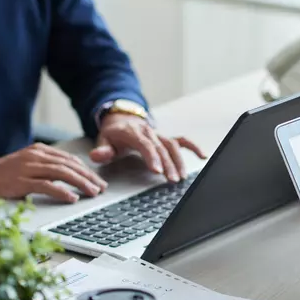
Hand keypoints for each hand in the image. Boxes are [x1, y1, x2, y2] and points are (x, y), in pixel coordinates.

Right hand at [0, 143, 107, 202]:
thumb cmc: (7, 173)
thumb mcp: (30, 164)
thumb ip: (50, 165)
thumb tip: (75, 173)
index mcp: (40, 150)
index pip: (69, 159)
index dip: (87, 170)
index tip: (98, 180)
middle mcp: (36, 156)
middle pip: (69, 165)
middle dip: (88, 177)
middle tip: (101, 187)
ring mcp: (28, 168)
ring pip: (61, 173)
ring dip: (80, 183)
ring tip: (92, 192)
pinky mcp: (21, 181)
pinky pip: (46, 185)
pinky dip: (61, 191)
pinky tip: (72, 197)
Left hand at [89, 114, 205, 182]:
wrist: (121, 119)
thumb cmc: (113, 135)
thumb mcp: (103, 141)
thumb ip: (102, 150)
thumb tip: (97, 156)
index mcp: (133, 132)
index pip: (145, 144)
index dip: (152, 157)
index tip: (157, 170)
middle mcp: (148, 132)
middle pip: (161, 148)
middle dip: (168, 164)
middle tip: (171, 180)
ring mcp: (159, 134)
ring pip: (173, 146)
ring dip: (179, 161)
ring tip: (181, 177)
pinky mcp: (166, 137)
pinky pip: (182, 140)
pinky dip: (193, 147)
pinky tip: (202, 156)